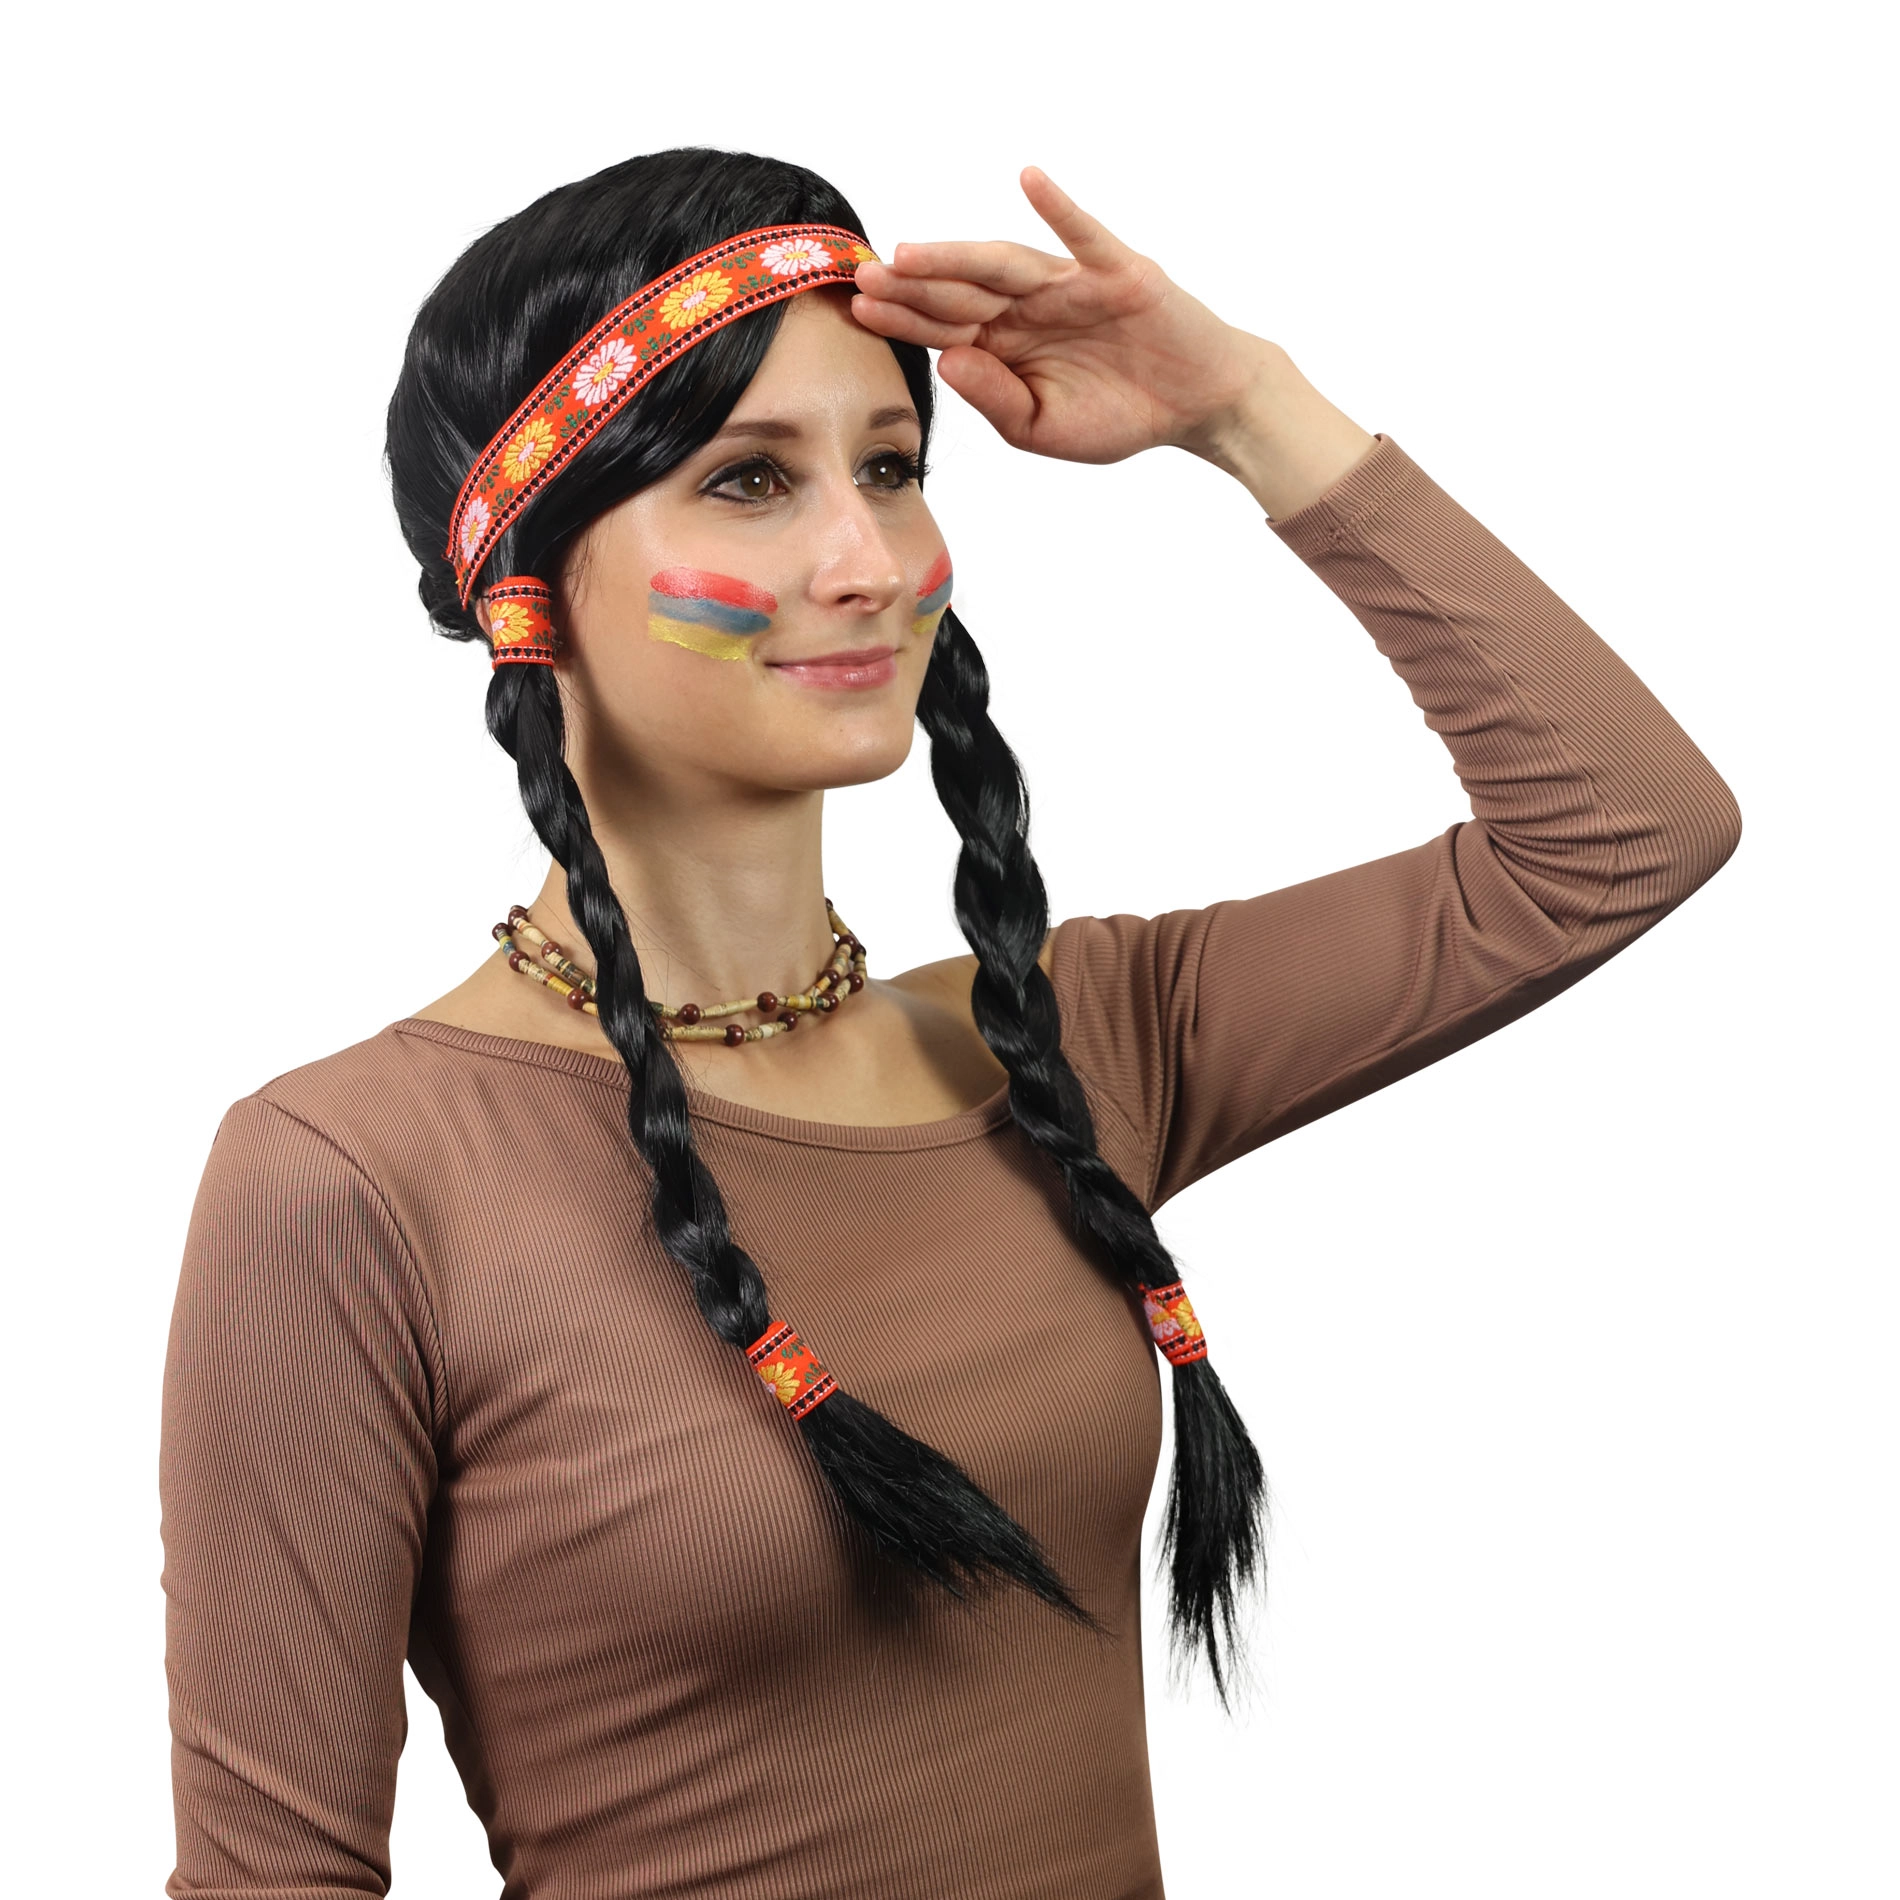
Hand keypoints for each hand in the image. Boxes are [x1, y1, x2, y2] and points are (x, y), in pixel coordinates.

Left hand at [851, 167, 1264, 466]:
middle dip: (913, 286)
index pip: (945, 326)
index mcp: (1008, 344)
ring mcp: (1070, 284)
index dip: (903, 318)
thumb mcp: (1045, 429)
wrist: (1196, 405)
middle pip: (962, 291)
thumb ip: (996, 401)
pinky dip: (1059, 207)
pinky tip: (1029, 180)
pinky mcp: (1116, 272)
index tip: (858, 310)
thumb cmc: (1121, 414)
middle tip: (863, 277)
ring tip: (910, 254)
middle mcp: (1030, 307)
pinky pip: (1084, 235)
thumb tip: (947, 362)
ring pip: (1005, 265)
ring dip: (957, 256)